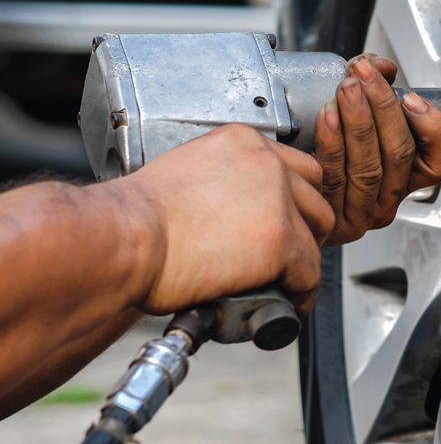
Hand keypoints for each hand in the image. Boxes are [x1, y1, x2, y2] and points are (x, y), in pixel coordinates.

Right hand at [114, 124, 334, 313]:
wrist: (120, 239)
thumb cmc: (133, 219)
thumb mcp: (187, 175)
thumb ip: (223, 184)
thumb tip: (238, 211)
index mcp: (242, 142)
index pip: (294, 166)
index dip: (292, 199)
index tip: (284, 220)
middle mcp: (266, 163)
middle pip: (314, 196)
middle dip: (305, 226)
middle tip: (289, 252)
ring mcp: (277, 201)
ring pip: (316, 234)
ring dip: (304, 259)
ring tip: (285, 279)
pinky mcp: (280, 240)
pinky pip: (309, 272)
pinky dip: (302, 291)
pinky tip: (287, 300)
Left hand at [314, 54, 440, 244]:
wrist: (280, 185)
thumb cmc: (321, 149)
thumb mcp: (358, 115)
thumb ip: (376, 88)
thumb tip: (382, 67)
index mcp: (407, 177)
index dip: (434, 129)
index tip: (411, 97)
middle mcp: (389, 198)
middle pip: (401, 154)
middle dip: (384, 107)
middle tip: (365, 75)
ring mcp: (361, 212)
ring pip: (370, 167)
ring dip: (358, 121)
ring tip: (346, 89)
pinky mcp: (331, 219)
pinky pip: (335, 178)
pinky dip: (332, 143)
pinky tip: (327, 117)